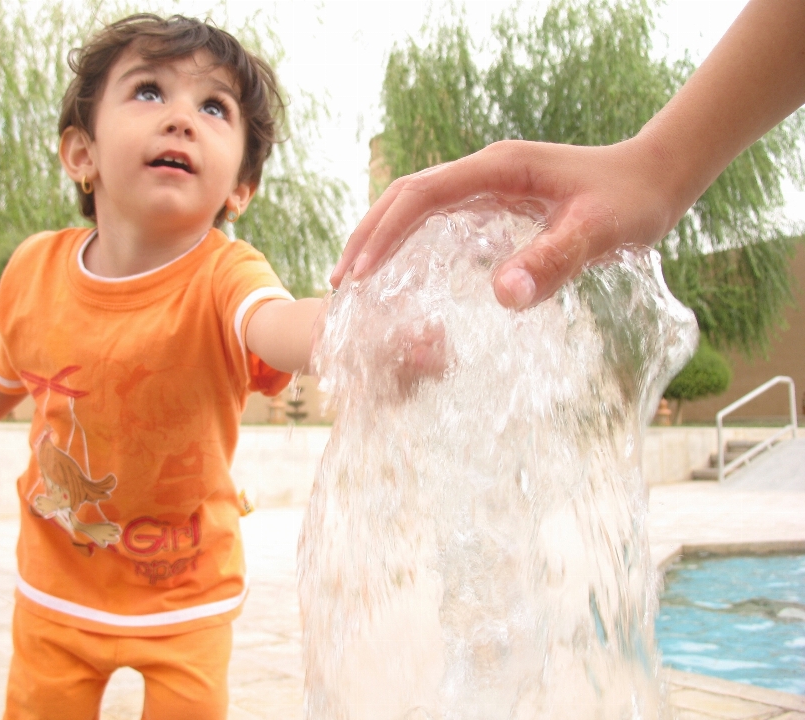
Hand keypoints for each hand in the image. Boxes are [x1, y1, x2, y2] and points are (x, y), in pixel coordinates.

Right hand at [331, 138, 675, 309]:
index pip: (423, 195)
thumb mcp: (600, 234)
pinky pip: (439, 216)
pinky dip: (409, 239)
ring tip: (355, 275)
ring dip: (382, 235)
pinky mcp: (496, 200)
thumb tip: (500, 296)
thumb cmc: (631, 202)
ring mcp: (489, 183)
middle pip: (407, 194)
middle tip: (341, 281)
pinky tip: (400, 268)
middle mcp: (487, 171)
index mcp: (500, 169)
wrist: (657, 177)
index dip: (385, 233)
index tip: (359, 274)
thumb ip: (553, 260)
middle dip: (369, 235)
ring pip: (418, 203)